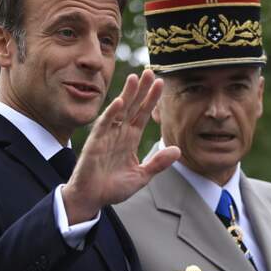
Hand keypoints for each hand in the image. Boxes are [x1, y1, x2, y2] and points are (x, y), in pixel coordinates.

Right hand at [60, 69, 178, 222]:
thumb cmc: (113, 188)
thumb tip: (178, 150)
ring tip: (135, 78)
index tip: (161, 83)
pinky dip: (112, 113)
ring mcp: (107, 136)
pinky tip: (120, 102)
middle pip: (133, 107)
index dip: (152, 99)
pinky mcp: (95, 143)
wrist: (92, 199)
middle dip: (141, 90)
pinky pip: (104, 125)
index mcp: (130, 139)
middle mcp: (119, 134)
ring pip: (119, 111)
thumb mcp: (141, 176)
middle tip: (150, 71)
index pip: (143, 115)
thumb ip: (158, 164)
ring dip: (127, 95)